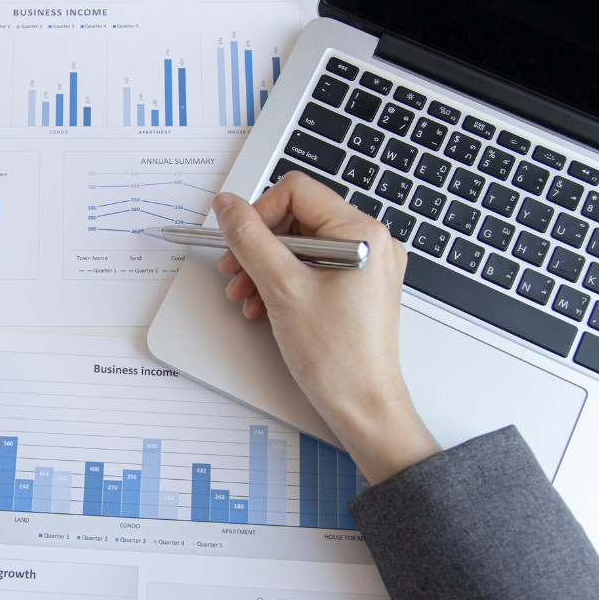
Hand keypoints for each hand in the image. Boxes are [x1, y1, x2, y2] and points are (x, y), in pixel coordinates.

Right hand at [214, 172, 440, 484]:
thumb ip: (251, 240)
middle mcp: (370, 243)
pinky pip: (312, 269)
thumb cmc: (340, 359)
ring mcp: (365, 267)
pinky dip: (283, 282)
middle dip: (259, 245)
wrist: (363, 407)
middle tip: (233, 271)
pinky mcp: (356, 288)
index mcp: (362, 233)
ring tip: (245, 295)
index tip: (235, 239)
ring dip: (265, 266)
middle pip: (297, 218)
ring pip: (301, 246)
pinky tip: (263, 305)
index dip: (259, 212)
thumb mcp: (283, 289)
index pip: (297, 192)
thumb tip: (228, 206)